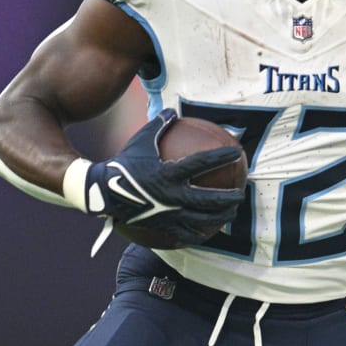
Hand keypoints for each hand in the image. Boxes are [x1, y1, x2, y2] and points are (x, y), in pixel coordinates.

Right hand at [85, 109, 245, 245]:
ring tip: (232, 214)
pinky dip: (200, 234)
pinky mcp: (164, 226)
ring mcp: (170, 213)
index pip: (202, 163)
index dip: (220, 157)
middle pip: (210, 200)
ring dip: (221, 217)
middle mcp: (173, 195)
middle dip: (230, 198)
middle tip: (242, 193)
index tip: (236, 153)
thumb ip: (159, 125)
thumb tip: (174, 110)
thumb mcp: (141, 141)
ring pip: (203, 220)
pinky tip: (209, 232)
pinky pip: (186, 235)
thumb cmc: (125, 163)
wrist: (103, 192)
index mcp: (169, 173)